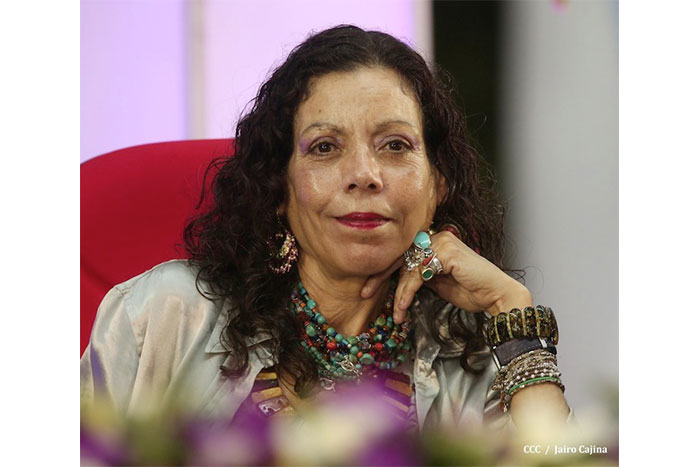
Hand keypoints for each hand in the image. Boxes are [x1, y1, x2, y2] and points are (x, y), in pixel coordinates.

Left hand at [361, 231, 532, 322]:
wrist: (496, 296)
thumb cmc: (472, 290)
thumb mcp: (438, 283)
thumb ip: (420, 276)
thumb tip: (399, 281)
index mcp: (434, 242)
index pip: (403, 254)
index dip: (383, 270)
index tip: (369, 287)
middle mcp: (436, 237)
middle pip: (400, 256)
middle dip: (380, 276)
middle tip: (365, 292)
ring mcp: (441, 242)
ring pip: (408, 268)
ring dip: (399, 292)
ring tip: (396, 312)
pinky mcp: (446, 252)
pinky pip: (418, 273)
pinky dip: (408, 290)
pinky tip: (403, 305)